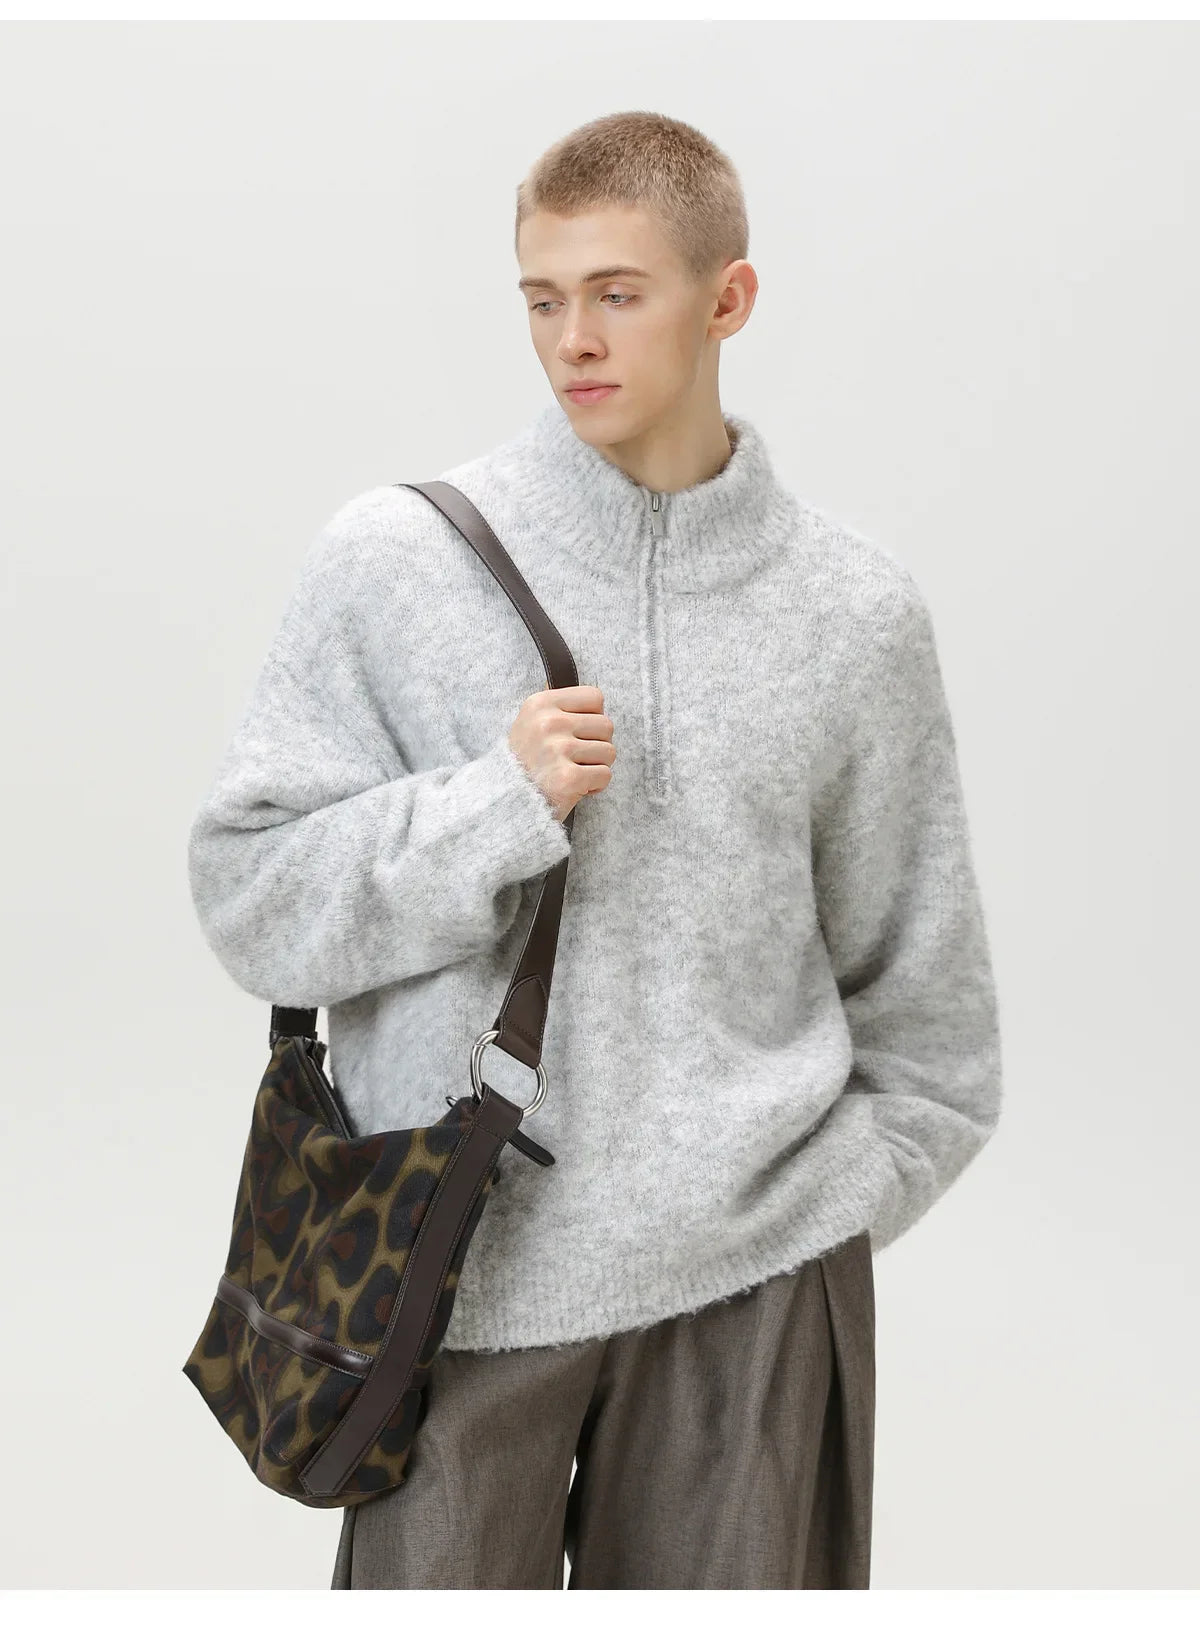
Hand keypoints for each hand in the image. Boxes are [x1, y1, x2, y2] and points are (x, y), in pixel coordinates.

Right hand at [507, 685, 616, 823]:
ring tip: (574, 771)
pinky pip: (605, 775)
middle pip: (607, 725)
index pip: (595, 697)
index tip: (578, 732)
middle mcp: (548, 723)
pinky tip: (575, 787)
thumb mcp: (530, 722)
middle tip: (576, 757)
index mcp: (540, 703)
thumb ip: (556, 705)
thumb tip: (582, 687)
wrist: (508, 801)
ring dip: (597, 766)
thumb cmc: (525, 761)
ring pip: (609, 751)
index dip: (593, 717)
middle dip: (597, 744)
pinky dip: (595, 786)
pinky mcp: (568, 778)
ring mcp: (558, 750)